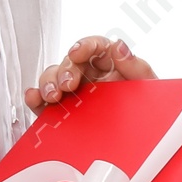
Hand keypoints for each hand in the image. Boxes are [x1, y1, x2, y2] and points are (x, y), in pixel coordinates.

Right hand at [26, 33, 155, 108]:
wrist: (143, 135)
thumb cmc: (147, 108)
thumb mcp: (147, 86)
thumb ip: (136, 66)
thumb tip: (120, 46)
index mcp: (110, 63)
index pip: (94, 46)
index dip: (84, 46)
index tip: (77, 53)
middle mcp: (89, 75)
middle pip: (69, 63)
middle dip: (65, 71)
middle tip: (68, 85)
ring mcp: (74, 92)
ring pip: (53, 78)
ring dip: (49, 83)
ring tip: (53, 96)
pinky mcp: (62, 110)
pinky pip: (44, 101)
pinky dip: (35, 98)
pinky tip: (34, 98)